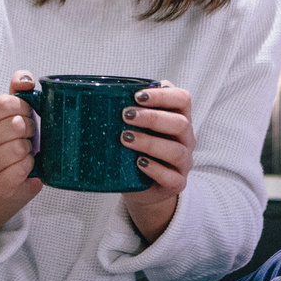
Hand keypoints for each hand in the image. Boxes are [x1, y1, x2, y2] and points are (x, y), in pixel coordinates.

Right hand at [0, 70, 42, 245]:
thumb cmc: (6, 145)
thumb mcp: (9, 117)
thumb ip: (16, 93)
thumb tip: (24, 78)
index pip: (3, 103)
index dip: (22, 105)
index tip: (27, 112)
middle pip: (13, 125)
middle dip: (29, 128)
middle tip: (29, 134)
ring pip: (17, 148)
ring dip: (29, 148)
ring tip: (26, 151)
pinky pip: (21, 169)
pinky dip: (29, 166)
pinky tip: (26, 165)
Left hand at [120, 80, 194, 242]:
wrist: (141, 185)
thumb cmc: (137, 149)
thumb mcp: (135, 127)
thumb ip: (128, 111)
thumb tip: (94, 97)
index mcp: (178, 118)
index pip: (182, 99)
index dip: (163, 95)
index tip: (138, 96)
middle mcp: (185, 139)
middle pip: (180, 123)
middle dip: (152, 117)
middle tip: (126, 115)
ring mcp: (183, 162)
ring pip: (176, 151)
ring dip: (149, 142)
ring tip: (125, 139)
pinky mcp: (177, 183)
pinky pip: (172, 177)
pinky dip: (155, 169)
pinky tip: (139, 163)